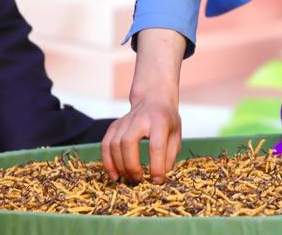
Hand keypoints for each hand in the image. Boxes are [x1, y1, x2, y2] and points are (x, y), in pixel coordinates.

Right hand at [101, 28, 185, 183]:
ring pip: (114, 145)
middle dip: (132, 166)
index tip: (158, 180)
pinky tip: (115, 175)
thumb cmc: (167, 120)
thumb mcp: (176, 134)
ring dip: (119, 166)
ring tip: (128, 179)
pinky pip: (105, 145)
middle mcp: (140, 119)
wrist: (154, 99)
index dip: (157, 166)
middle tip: (139, 180)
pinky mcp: (114, 126)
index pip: (156, 145)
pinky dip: (107, 162)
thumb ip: (170, 155)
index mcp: (159, 120)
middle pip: (128, 143)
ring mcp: (124, 121)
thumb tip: (160, 177)